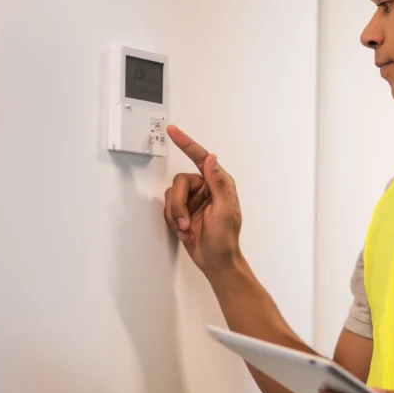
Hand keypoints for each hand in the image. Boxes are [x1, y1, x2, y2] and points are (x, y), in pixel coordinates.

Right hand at [163, 125, 242, 272]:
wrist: (215, 261)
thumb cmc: (225, 240)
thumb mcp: (224, 211)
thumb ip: (218, 183)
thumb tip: (212, 159)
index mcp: (220, 184)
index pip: (200, 158)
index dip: (186, 143)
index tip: (173, 131)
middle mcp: (206, 188)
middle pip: (180, 183)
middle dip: (178, 205)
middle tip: (184, 222)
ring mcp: (194, 200)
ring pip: (171, 196)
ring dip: (176, 216)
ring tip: (187, 229)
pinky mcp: (183, 211)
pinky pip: (168, 208)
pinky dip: (174, 222)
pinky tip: (186, 232)